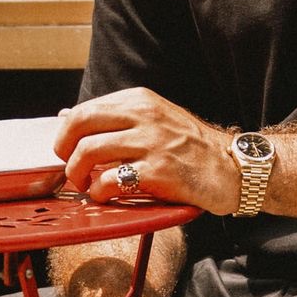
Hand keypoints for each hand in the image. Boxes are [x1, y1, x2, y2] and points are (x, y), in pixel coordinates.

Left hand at [54, 88, 240, 212]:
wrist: (231, 167)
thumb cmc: (191, 147)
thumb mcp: (154, 119)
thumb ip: (114, 117)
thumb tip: (67, 116)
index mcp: (140, 101)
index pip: (85, 108)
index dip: (66, 133)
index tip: (67, 150)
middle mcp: (144, 116)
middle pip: (80, 123)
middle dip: (64, 149)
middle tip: (70, 167)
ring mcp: (151, 143)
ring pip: (89, 151)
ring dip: (77, 173)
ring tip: (86, 184)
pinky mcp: (158, 172)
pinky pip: (110, 179)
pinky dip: (99, 191)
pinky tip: (106, 195)